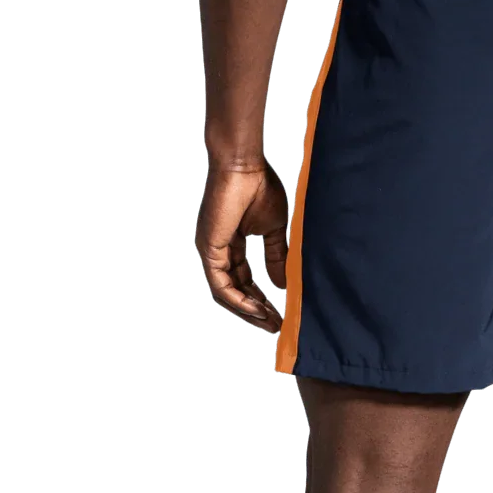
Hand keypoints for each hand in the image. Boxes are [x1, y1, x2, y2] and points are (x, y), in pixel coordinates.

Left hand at [194, 158, 289, 334]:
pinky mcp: (209, 249)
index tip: (280, 313)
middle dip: (255, 311)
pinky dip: (239, 299)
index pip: (244, 281)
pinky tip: (257, 308)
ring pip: (226, 293)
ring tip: (270, 322)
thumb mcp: (273, 230)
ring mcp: (210, 251)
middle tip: (277, 326)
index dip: (261, 299)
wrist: (243, 165)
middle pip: (234, 292)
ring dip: (248, 310)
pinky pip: (221, 285)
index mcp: (231, 245)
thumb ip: (276, 256)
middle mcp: (217, 251)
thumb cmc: (259, 187)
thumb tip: (283, 283)